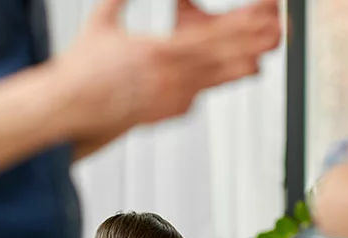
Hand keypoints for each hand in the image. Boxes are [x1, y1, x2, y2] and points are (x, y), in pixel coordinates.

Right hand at [60, 0, 281, 137]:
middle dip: (252, 44)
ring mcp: (171, 98)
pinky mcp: (167, 112)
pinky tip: (215, 77)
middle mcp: (170, 78)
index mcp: (158, 51)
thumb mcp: (102, 23)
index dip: (241, 26)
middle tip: (277, 33)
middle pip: (222, 60)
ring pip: (215, 81)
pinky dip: (208, 83)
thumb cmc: (82, 72)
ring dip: (240, 66)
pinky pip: (195, 95)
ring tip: (261, 57)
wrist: (70, 108)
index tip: (262, 15)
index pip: (211, 36)